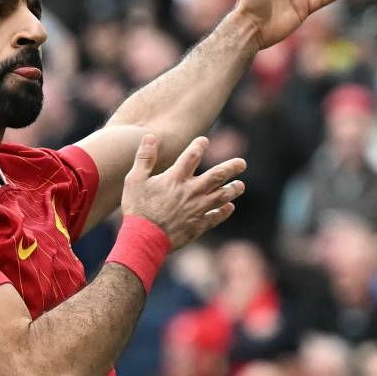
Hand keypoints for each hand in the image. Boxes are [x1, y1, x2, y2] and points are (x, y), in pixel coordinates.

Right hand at [121, 135, 245, 249]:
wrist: (143, 239)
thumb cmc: (137, 209)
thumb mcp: (134, 180)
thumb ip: (144, 157)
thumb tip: (150, 136)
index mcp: (175, 179)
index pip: (192, 156)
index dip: (199, 146)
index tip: (204, 141)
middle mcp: (191, 192)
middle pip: (217, 176)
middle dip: (231, 167)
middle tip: (242, 163)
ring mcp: (197, 209)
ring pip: (221, 196)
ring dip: (233, 189)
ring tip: (240, 185)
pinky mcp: (198, 226)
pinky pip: (216, 217)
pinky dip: (224, 212)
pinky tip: (229, 207)